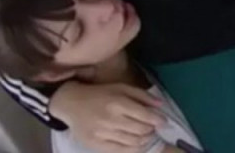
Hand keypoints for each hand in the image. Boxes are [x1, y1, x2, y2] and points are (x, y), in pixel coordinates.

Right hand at [50, 82, 166, 152]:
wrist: (71, 103)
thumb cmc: (100, 94)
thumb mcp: (120, 87)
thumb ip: (141, 95)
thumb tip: (161, 104)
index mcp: (117, 102)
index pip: (145, 115)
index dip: (158, 120)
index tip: (163, 121)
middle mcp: (110, 119)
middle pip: (141, 130)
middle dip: (152, 130)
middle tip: (154, 128)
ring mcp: (102, 134)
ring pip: (133, 142)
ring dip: (145, 140)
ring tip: (147, 136)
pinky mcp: (95, 145)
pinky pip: (121, 151)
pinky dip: (134, 150)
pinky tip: (137, 144)